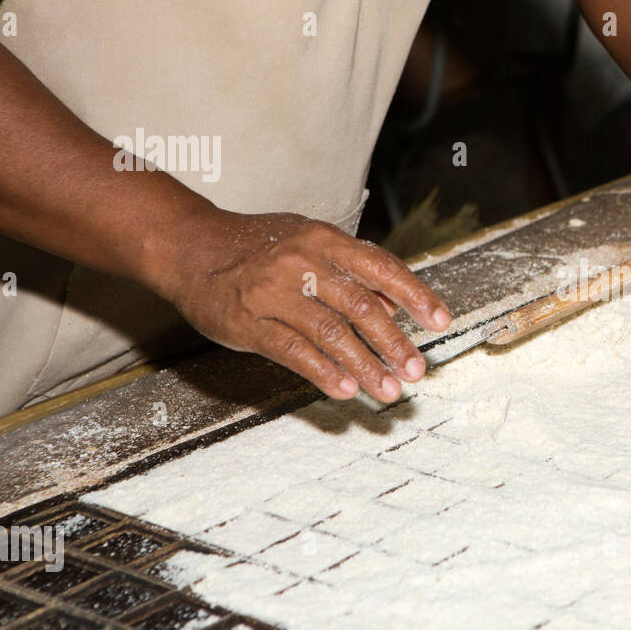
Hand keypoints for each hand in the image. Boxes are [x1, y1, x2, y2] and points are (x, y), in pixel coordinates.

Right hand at [151, 210, 450, 402]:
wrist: (189, 246)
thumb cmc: (259, 247)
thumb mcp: (309, 243)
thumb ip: (352, 272)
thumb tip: (395, 306)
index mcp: (324, 239)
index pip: (381, 267)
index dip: (415, 295)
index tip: (441, 321)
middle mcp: (302, 262)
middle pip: (360, 305)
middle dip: (393, 342)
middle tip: (417, 369)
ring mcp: (272, 292)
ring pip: (330, 333)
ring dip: (364, 365)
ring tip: (389, 390)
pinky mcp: (247, 322)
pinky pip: (291, 350)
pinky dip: (322, 371)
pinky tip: (344, 389)